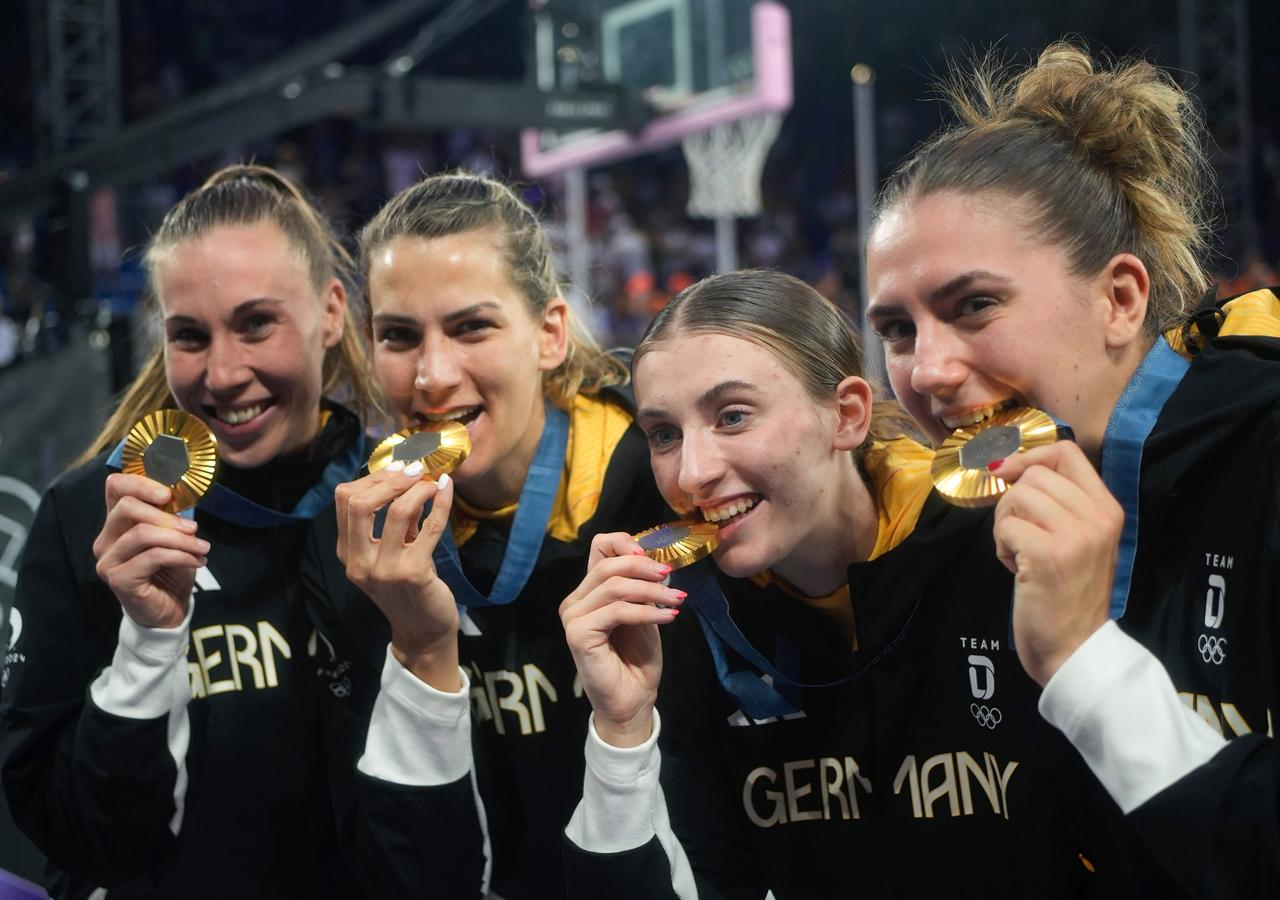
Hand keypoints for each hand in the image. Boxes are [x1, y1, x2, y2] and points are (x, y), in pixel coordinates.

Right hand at [93, 473, 208, 628]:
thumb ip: (170, 515)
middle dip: (167, 516)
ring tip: (202, 548)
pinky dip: (181, 555)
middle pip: (127, 507)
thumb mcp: (173, 536)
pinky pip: (153, 557)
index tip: (169, 494)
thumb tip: (183, 493)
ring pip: (143, 533)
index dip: (141, 483)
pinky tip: (196, 561)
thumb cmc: (170, 570)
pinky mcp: (118, 579)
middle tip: (193, 528)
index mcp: (117, 522)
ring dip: (180, 539)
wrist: (169, 609)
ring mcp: (108, 560)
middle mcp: (106, 539)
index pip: (115, 487)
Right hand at [335, 463, 459, 689]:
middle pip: (359, 502)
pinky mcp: (413, 574)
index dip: (372, 477)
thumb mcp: (390, 553)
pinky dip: (441, 503)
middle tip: (415, 470)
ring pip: (397, 511)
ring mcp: (384, 570)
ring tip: (433, 482)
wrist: (424, 631)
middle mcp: (358, 562)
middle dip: (390, 478)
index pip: (344, 500)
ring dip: (419, 488)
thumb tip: (406, 475)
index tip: (397, 468)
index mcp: (347, 553)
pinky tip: (447, 491)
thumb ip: (391, 521)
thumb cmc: (409, 588)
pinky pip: (430, 527)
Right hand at [559, 532, 685, 746]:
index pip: (598, 548)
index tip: (652, 555)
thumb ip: (640, 587)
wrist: (633, 698)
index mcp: (588, 591)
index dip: (623, 543)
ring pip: (614, 587)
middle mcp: (575, 601)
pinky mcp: (578, 634)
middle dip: (644, 568)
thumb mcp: (643, 612)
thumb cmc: (637, 658)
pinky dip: (647, 611)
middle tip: (670, 578)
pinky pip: (617, 611)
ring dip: (652, 592)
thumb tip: (655, 560)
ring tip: (676, 600)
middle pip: (608, 566)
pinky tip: (669, 617)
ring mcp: (573, 617)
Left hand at [991, 442, 1122, 685]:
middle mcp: (1097, 517)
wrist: (1074, 649)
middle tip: (1021, 538)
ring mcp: (1075, 535)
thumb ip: (1059, 503)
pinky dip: (1001, 547)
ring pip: (1016, 497)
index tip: (1009, 475)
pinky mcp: (1047, 554)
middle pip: (1034, 475)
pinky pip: (1005, 526)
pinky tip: (1018, 571)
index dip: (1030, 457)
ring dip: (1006, 525)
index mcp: (1108, 508)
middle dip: (1013, 503)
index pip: (1066, 452)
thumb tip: (1010, 466)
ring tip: (1021, 555)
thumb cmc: (1068, 594)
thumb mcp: (1079, 540)